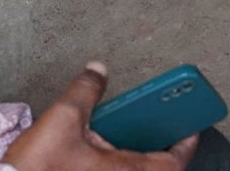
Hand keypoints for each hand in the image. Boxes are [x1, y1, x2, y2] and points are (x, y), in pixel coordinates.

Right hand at [3, 61, 197, 170]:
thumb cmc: (39, 170)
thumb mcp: (62, 120)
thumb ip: (86, 91)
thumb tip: (98, 69)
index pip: (175, 161)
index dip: (186, 140)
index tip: (191, 124)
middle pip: (157, 167)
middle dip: (159, 144)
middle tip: (158, 123)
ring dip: (138, 154)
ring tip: (129, 130)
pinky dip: (119, 162)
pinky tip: (102, 147)